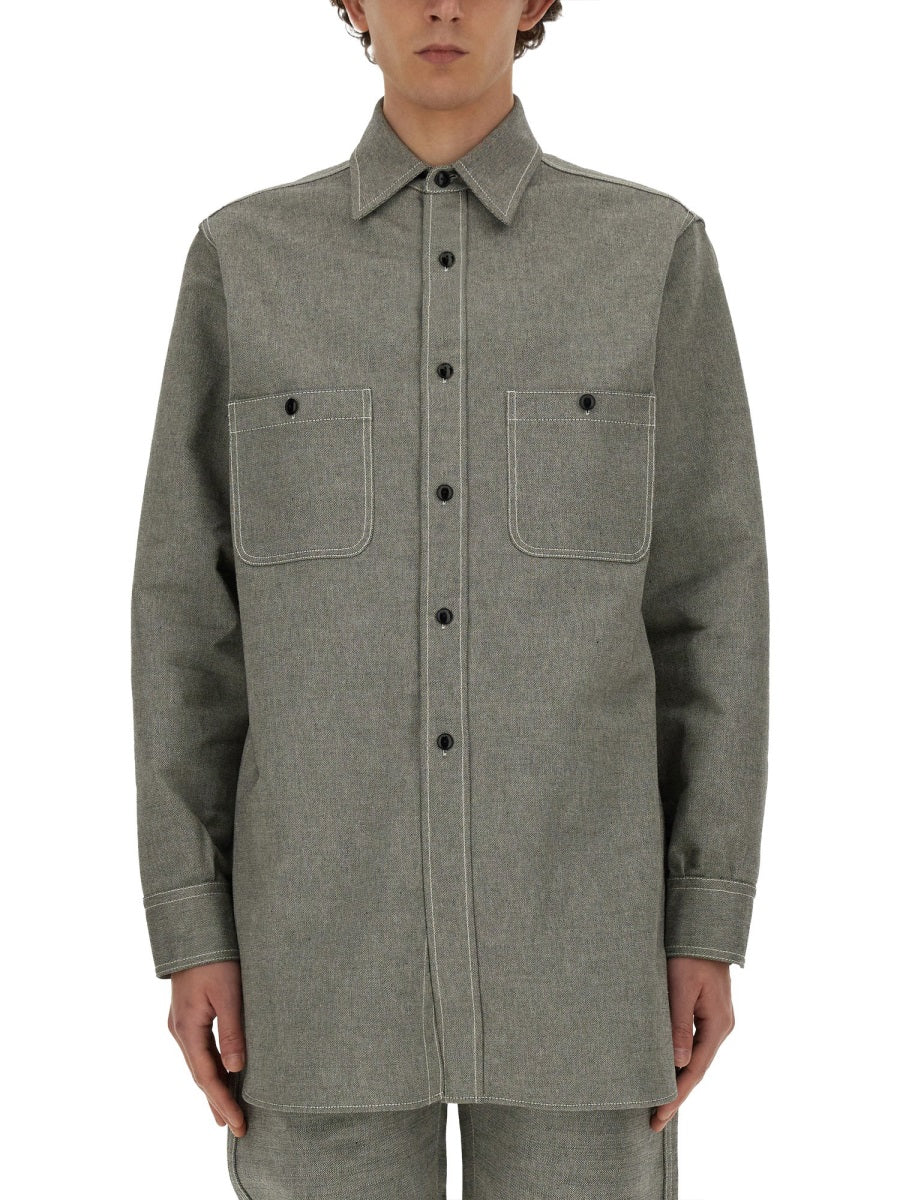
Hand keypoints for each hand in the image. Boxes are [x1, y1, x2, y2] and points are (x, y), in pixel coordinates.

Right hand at [167, 960, 247, 1136]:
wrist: (194, 930)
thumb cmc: (215, 958)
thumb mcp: (228, 993)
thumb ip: (232, 1031)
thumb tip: (236, 1069)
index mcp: (187, 1028)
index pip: (206, 1076)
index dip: (222, 1102)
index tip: (237, 1124)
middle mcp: (180, 1029)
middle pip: (199, 1074)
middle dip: (217, 1101)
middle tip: (235, 1127)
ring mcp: (181, 1022)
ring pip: (198, 1063)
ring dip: (214, 1086)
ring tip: (227, 1110)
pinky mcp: (188, 1014)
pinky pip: (199, 1049)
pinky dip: (211, 1066)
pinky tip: (222, 1073)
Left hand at [649, 956, 735, 1131]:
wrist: (704, 929)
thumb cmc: (690, 954)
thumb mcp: (680, 987)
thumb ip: (678, 1023)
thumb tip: (677, 1062)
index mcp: (717, 1025)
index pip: (694, 1070)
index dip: (675, 1095)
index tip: (657, 1117)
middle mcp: (720, 1027)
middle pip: (696, 1069)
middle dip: (675, 1093)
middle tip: (653, 1119)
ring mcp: (716, 1020)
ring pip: (695, 1057)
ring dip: (677, 1077)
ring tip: (656, 1099)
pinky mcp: (707, 1011)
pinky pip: (693, 1043)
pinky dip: (679, 1058)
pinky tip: (666, 1065)